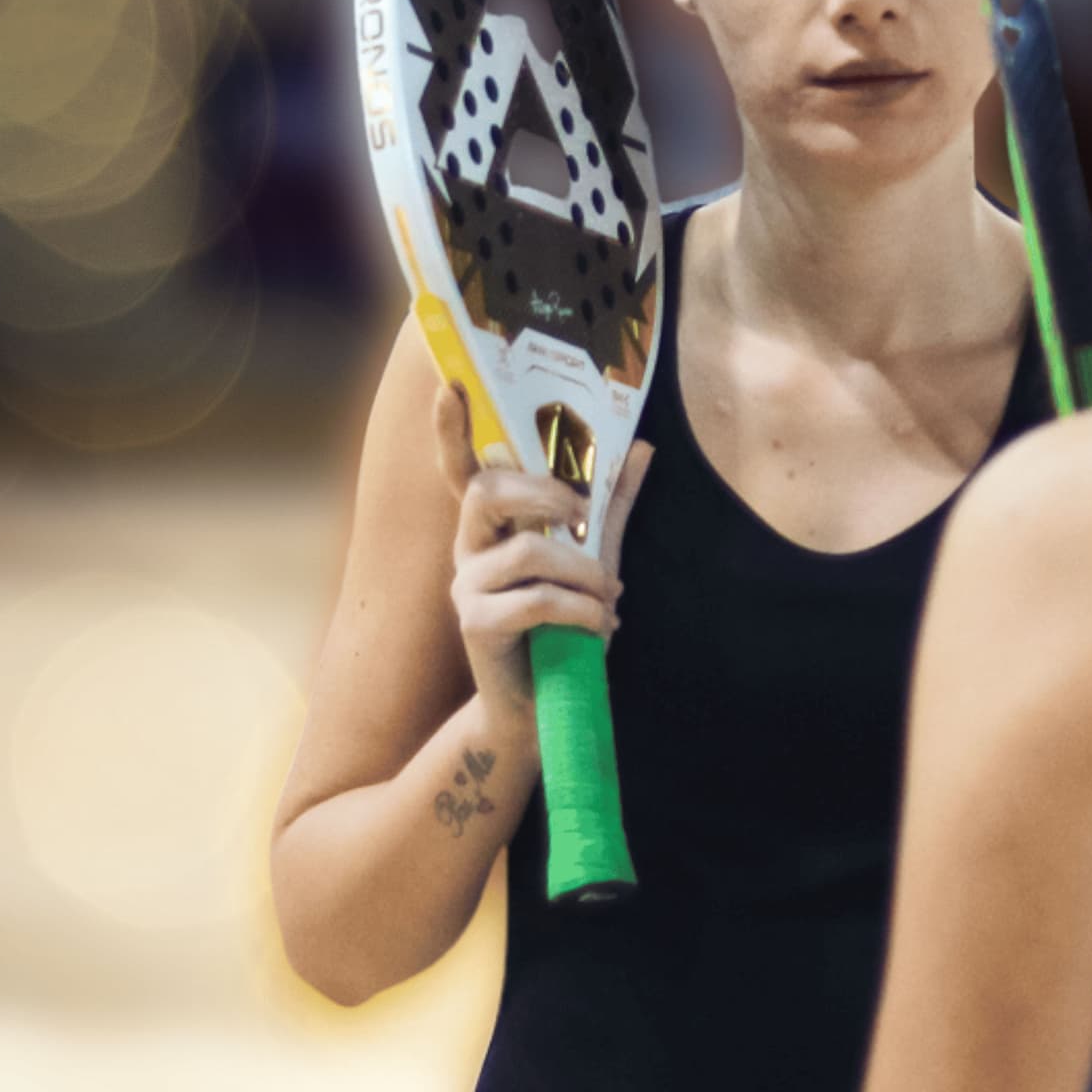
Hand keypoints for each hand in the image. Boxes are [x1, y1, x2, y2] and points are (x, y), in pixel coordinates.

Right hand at [434, 388, 651, 728]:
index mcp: (491, 525)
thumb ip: (611, 502)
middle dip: (543, 493)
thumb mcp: (595, 556)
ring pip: (528, 552)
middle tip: (582, 513)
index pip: (463, 468)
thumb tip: (641, 445)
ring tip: (610, 596)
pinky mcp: (476, 625)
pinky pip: (537, 600)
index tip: (450, 384)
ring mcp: (467, 586)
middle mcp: (469, 548)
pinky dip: (582, 610)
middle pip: (488, 492)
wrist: (548, 707)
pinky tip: (603, 625)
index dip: (451, 429)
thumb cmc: (565, 625)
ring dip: (584, 571)